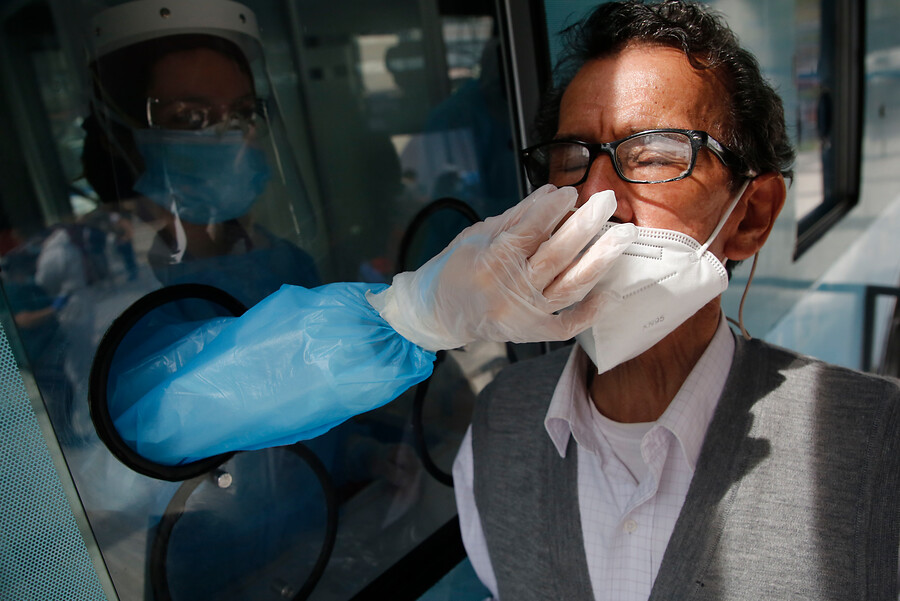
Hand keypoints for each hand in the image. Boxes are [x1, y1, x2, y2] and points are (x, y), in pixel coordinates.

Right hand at [367, 185, 635, 350]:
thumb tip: (553, 193)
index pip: (529, 231)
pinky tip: (610, 292)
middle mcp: (508, 291)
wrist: (439, 313)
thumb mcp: (478, 235)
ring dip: (601, 260)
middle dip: (585, 225)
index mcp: (489, 263)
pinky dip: (590, 312)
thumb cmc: (457, 268)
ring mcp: (523, 315)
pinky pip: (567, 325)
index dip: (552, 209)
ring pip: (570, 287)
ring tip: (623, 235)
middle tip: (607, 202)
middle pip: (557, 255)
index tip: (570, 192)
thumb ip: (517, 217)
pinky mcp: (532, 333)